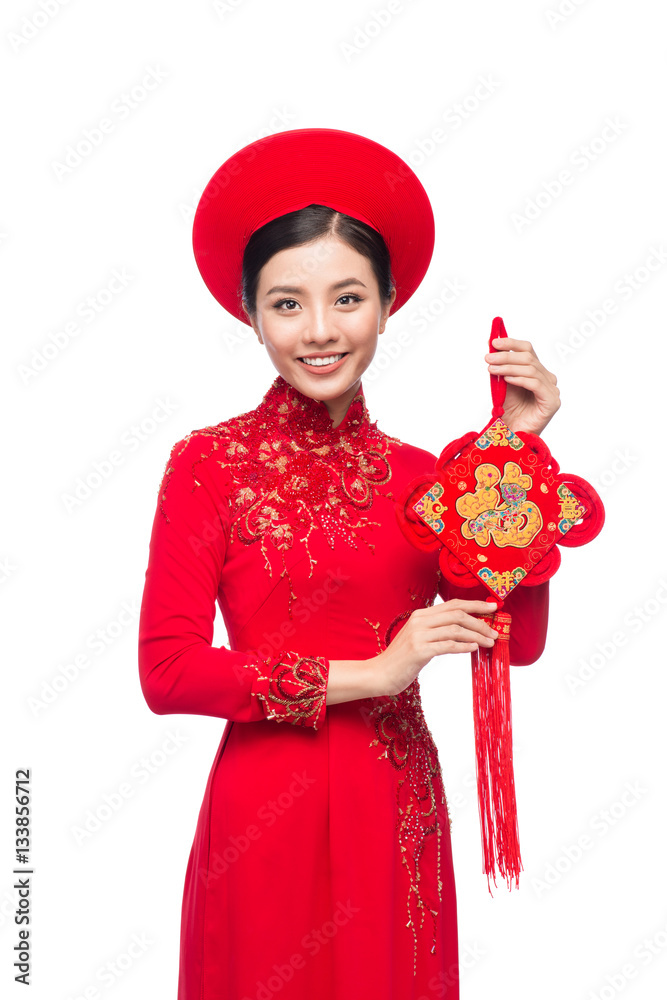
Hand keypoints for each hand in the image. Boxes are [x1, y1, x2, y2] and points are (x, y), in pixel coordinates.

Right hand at [372, 599, 499, 697]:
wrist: (379, 673)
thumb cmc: (402, 659)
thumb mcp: (419, 639)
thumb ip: (437, 631)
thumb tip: (465, 630)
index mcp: (421, 615)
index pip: (453, 604)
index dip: (475, 604)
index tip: (493, 608)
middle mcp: (420, 621)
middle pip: (457, 614)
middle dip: (480, 621)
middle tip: (495, 631)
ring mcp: (418, 635)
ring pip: (455, 629)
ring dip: (476, 635)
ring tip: (490, 642)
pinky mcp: (419, 650)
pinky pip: (447, 645)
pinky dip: (463, 646)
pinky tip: (474, 648)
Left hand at [485, 336, 559, 435]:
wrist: (513, 435)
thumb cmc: (510, 411)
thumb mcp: (504, 384)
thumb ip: (503, 367)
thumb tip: (492, 347)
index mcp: (538, 372)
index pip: (528, 350)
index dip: (512, 344)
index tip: (494, 342)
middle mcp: (548, 379)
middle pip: (529, 358)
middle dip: (506, 356)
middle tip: (488, 358)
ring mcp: (552, 390)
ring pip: (531, 370)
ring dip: (508, 367)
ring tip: (492, 369)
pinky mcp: (551, 402)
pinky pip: (535, 384)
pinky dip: (519, 379)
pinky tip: (506, 379)